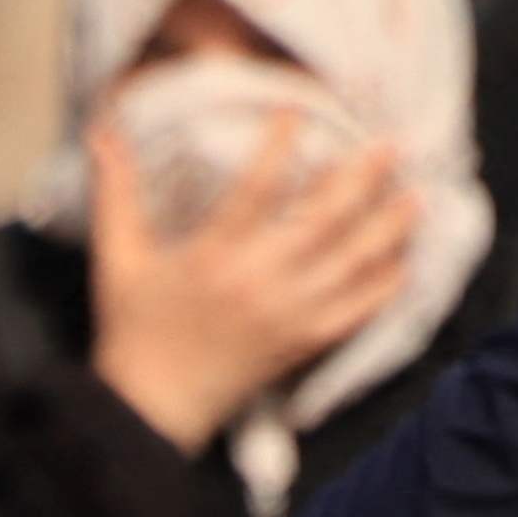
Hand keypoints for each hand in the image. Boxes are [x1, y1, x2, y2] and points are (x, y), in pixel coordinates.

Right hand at [90, 120, 418, 450]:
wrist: (154, 407)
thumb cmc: (133, 328)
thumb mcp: (117, 256)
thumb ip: (116, 189)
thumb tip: (100, 127)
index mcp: (214, 256)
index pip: (256, 190)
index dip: (280, 146)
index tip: (300, 109)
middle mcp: (260, 283)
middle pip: (323, 222)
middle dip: (362, 179)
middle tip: (392, 143)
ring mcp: (291, 315)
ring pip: (353, 264)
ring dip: (388, 227)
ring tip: (417, 194)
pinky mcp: (307, 343)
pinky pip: (359, 311)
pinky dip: (386, 284)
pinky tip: (406, 259)